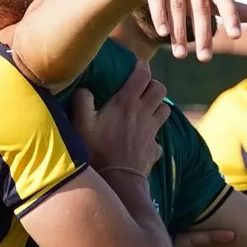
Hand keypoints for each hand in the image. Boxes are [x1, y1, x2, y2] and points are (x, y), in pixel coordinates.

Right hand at [71, 59, 167, 174]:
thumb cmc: (97, 150)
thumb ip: (82, 101)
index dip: (142, 66)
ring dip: (158, 106)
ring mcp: (152, 132)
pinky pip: (159, 138)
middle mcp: (143, 113)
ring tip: (146, 110)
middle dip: (153, 85)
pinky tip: (143, 141)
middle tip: (142, 89)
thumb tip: (84, 88)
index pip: (143, 74)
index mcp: (127, 102)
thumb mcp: (81, 123)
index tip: (137, 65)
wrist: (117, 181)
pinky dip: (153, 136)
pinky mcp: (154, 149)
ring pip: (165, 110)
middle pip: (160, 89)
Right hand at [108, 0, 246, 60]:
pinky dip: (160, 16)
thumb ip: (227, 7)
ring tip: (180, 55)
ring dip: (179, 32)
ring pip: (178, 3)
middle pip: (200, 3)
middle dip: (203, 33)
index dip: (230, 15)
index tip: (235, 37)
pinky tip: (163, 34)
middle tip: (205, 59)